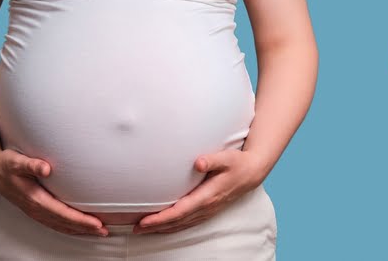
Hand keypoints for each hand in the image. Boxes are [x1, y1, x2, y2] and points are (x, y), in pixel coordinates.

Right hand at [0, 149, 106, 235]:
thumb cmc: (7, 163)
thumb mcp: (16, 161)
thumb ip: (31, 164)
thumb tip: (46, 168)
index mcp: (34, 198)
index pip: (62, 213)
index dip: (80, 219)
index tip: (97, 223)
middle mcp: (35, 208)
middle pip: (64, 223)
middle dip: (84, 228)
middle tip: (104, 231)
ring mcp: (34, 211)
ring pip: (59, 225)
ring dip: (78, 230)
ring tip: (97, 232)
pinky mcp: (34, 210)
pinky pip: (54, 223)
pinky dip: (68, 227)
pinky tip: (77, 228)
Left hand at [134, 149, 266, 234]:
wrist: (252, 172)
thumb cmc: (237, 163)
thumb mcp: (227, 158)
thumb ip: (212, 160)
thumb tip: (197, 163)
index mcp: (207, 196)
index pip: (179, 211)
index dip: (161, 218)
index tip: (144, 221)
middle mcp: (206, 207)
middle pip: (177, 222)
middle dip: (155, 226)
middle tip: (135, 228)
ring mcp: (207, 211)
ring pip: (181, 224)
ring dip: (162, 228)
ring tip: (144, 229)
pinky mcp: (208, 210)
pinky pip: (187, 222)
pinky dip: (173, 226)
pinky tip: (165, 226)